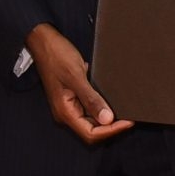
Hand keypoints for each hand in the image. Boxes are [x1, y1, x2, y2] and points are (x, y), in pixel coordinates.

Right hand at [25, 23, 131, 144]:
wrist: (44, 42)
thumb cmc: (56, 56)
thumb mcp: (76, 77)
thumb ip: (91, 99)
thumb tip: (107, 119)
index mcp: (64, 112)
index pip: (90, 133)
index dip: (110, 130)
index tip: (128, 122)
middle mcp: (66, 112)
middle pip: (91, 131)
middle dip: (111, 127)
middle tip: (130, 117)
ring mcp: (68, 105)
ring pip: (91, 121)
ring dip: (107, 119)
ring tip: (124, 111)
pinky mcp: (72, 97)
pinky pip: (89, 110)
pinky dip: (101, 108)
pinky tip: (112, 102)